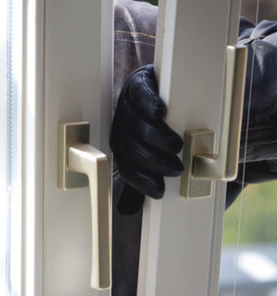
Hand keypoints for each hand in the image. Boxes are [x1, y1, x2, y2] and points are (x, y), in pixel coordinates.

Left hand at [110, 64, 183, 214]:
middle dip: (153, 162)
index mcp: (120, 145)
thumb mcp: (147, 154)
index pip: (126, 167)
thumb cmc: (156, 128)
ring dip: (156, 138)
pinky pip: (139, 94)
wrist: (161, 89)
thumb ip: (139, 180)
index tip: (160, 192)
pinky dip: (149, 103)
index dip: (141, 182)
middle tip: (176, 169)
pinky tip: (160, 112)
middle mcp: (120, 126)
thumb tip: (125, 212)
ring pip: (136, 124)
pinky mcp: (137, 83)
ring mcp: (126, 104)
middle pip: (131, 147)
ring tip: (175, 146)